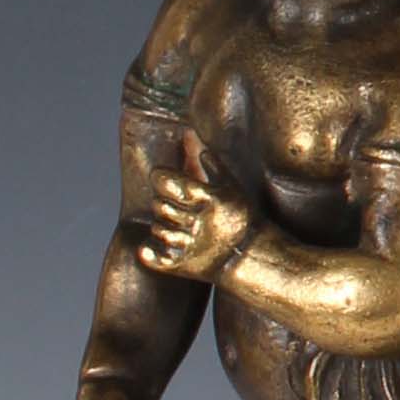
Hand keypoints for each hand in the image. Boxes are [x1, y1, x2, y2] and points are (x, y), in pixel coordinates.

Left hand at [139, 137, 254, 283]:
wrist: (250, 256)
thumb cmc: (240, 216)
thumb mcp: (231, 185)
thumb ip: (209, 160)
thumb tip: (190, 133)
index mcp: (208, 198)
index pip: (169, 182)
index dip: (161, 178)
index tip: (162, 179)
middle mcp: (197, 221)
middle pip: (159, 205)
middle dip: (162, 203)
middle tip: (171, 205)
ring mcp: (190, 245)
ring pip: (157, 230)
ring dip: (160, 227)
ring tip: (173, 226)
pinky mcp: (183, 266)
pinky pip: (154, 257)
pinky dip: (148, 252)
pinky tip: (151, 247)